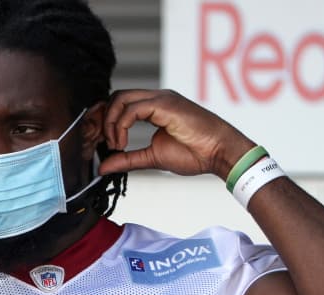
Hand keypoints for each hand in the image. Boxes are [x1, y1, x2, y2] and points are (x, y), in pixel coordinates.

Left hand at [99, 89, 255, 178]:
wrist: (219, 152)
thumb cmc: (195, 154)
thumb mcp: (153, 157)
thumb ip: (128, 160)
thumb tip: (104, 167)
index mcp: (154, 107)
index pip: (120, 104)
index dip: (107, 122)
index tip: (106, 145)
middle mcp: (156, 98)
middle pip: (116, 97)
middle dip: (104, 120)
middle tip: (106, 144)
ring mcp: (160, 98)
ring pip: (121, 99)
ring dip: (111, 123)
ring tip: (116, 146)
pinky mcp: (164, 104)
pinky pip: (132, 109)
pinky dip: (122, 126)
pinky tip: (124, 144)